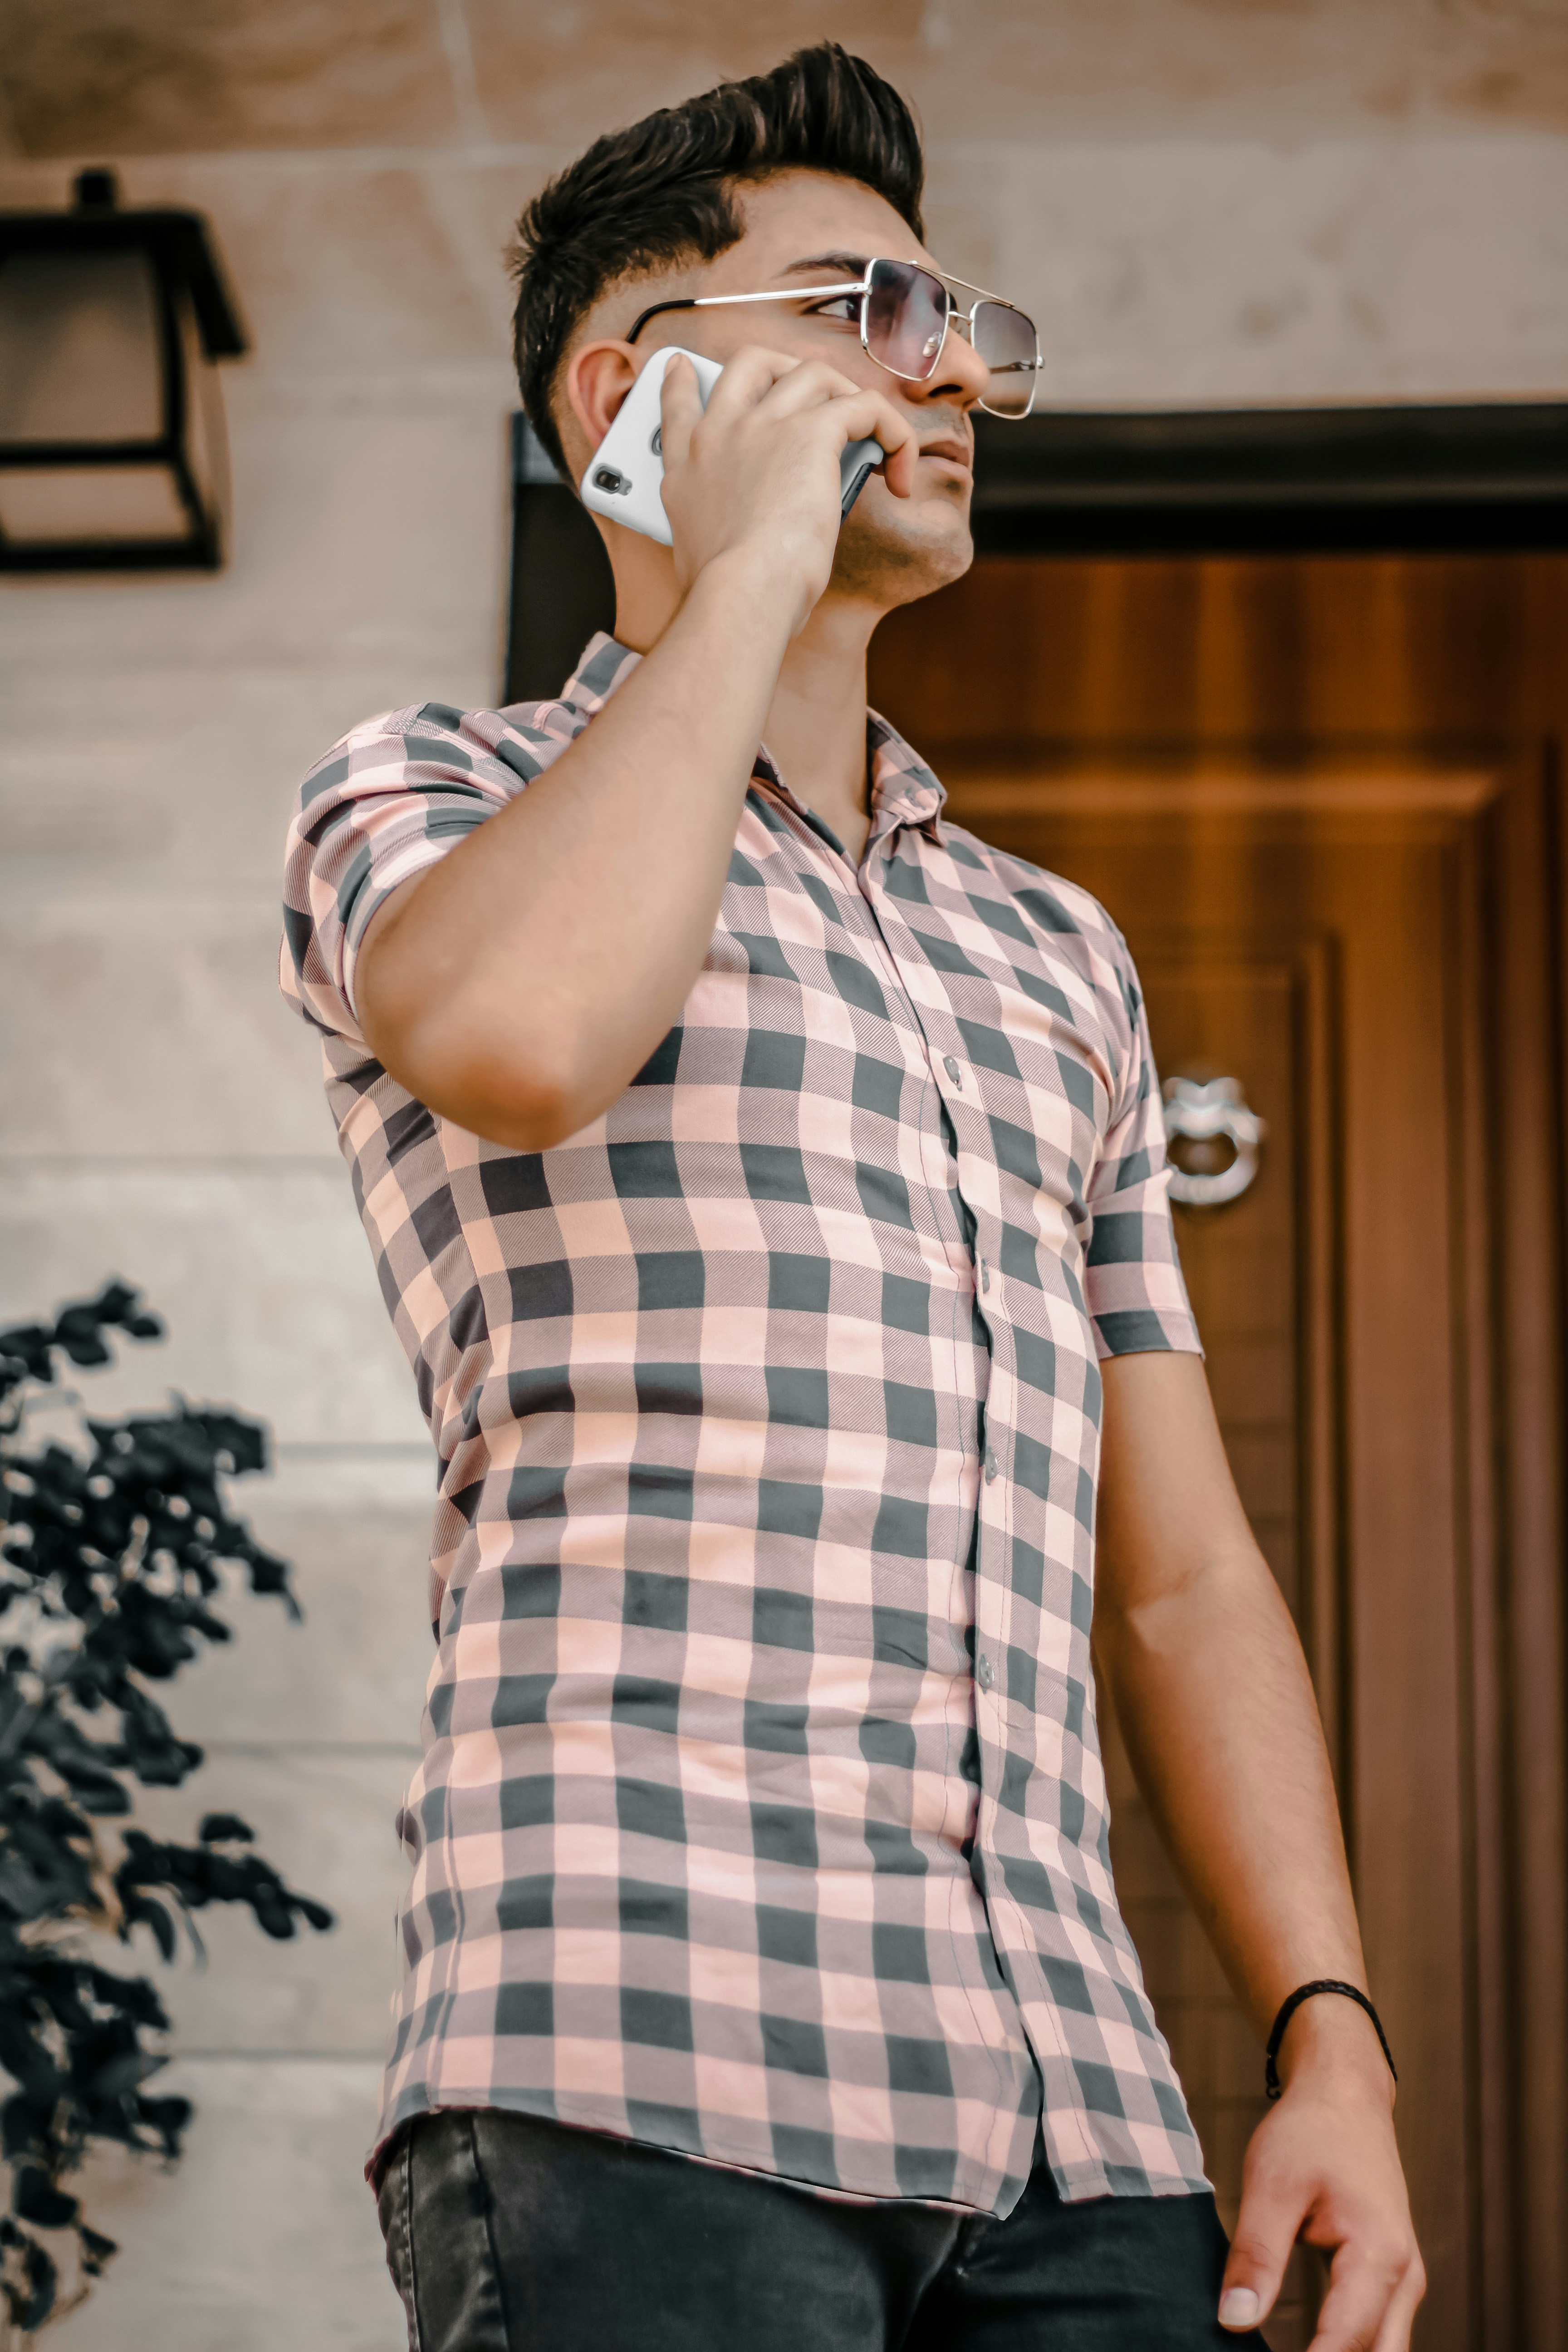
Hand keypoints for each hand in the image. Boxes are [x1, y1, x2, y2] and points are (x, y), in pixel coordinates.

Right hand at [655, 346, 917, 630]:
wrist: (740, 593)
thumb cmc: (725, 592)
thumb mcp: (693, 553)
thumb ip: (710, 528)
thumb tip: (740, 540)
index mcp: (689, 466)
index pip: (680, 405)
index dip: (683, 381)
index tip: (684, 368)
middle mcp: (722, 433)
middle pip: (752, 363)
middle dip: (788, 368)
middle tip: (819, 401)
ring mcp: (766, 424)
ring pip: (816, 375)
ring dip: (848, 399)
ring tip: (869, 441)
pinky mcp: (812, 432)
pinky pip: (865, 406)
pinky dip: (892, 433)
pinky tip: (899, 474)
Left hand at [1218, 2012, 1423, 2349]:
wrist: (1346, 2096)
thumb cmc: (1309, 2132)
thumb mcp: (1270, 2185)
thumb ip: (1256, 2256)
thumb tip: (1234, 2321)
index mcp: (1379, 2255)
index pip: (1346, 2343)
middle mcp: (1405, 2278)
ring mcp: (1404, 2282)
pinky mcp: (1391, 2280)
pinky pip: (1377, 2335)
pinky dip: (1347, 2351)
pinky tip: (1306, 2351)